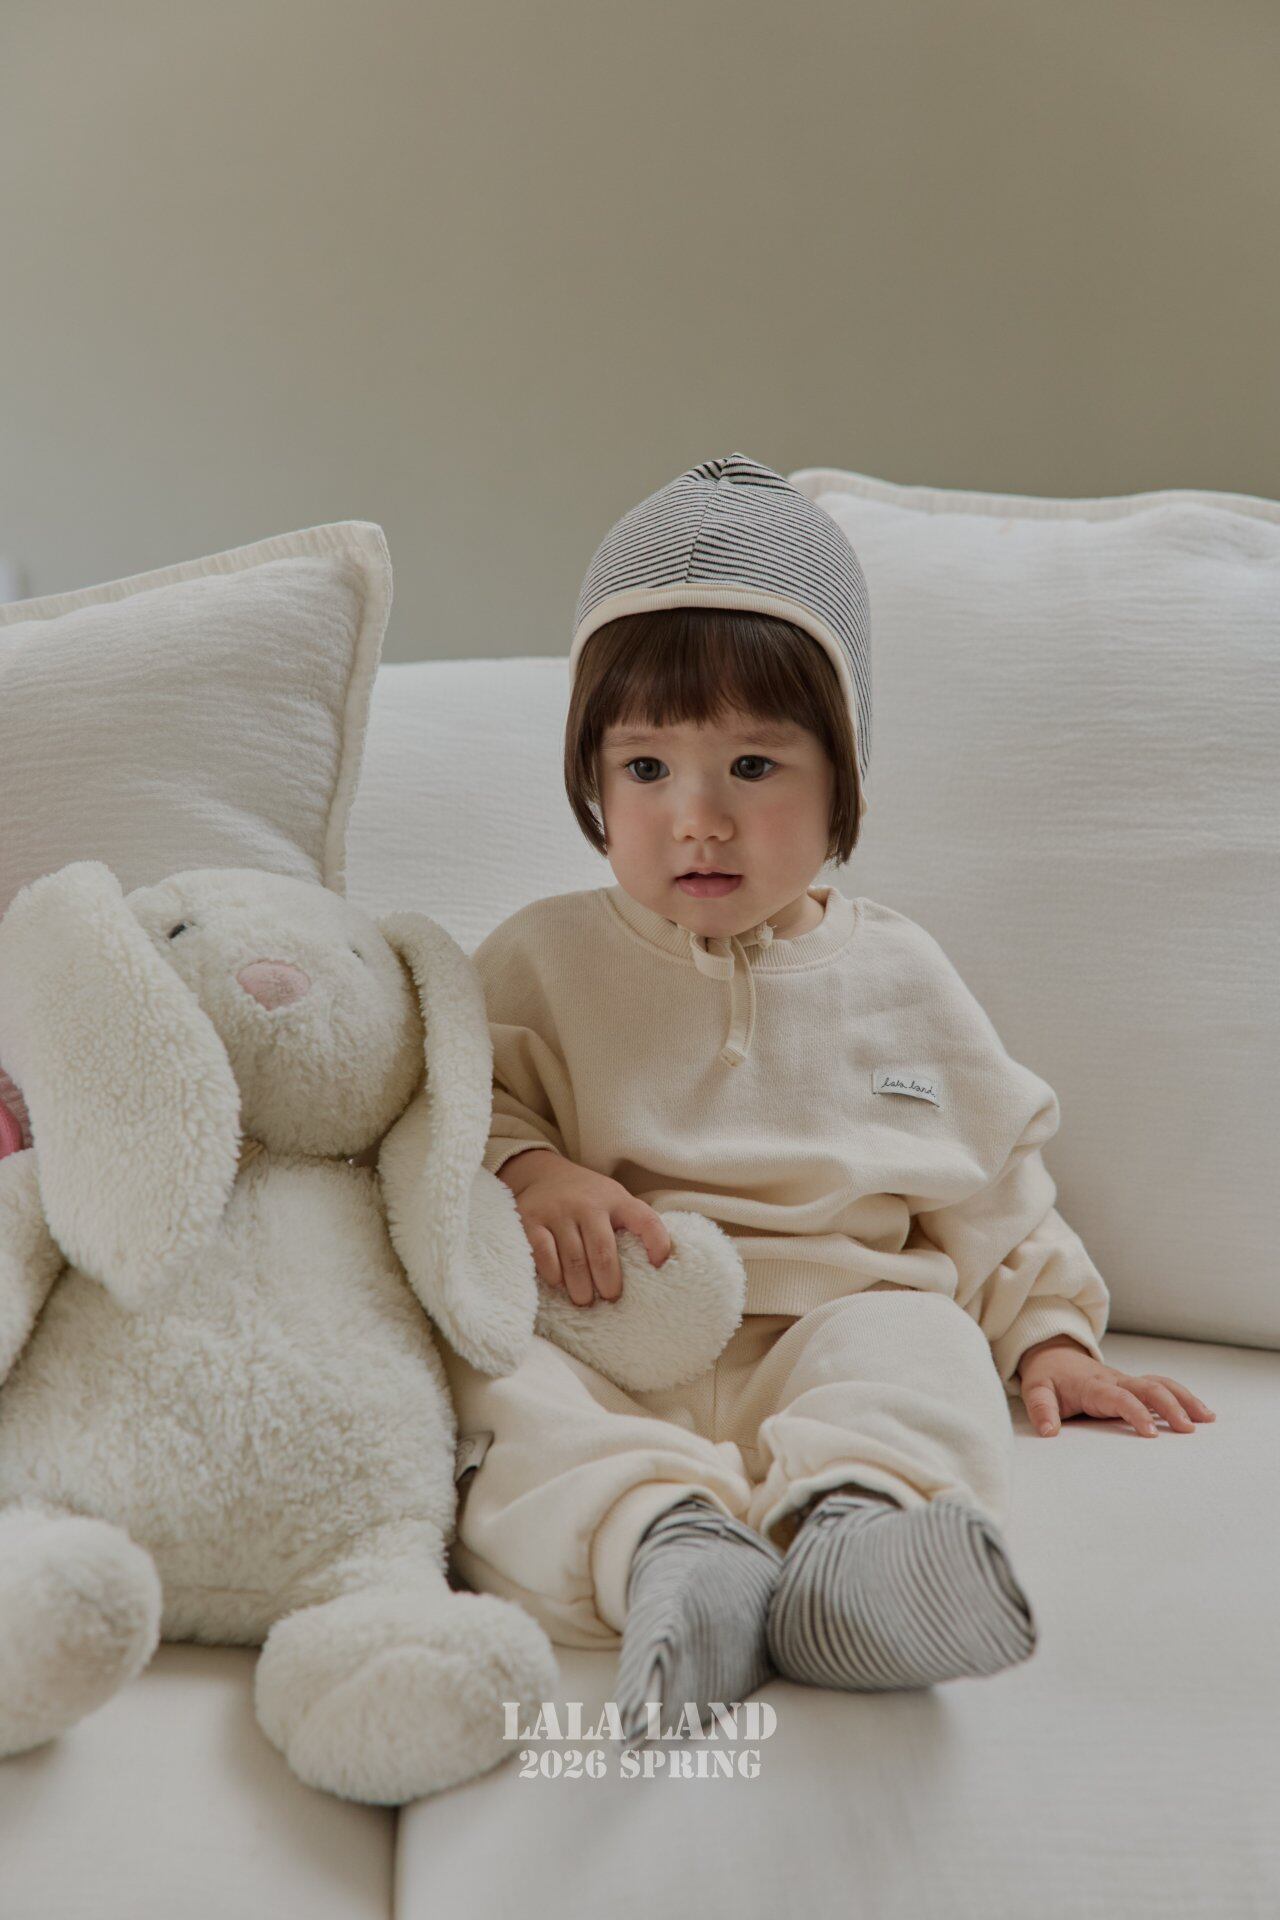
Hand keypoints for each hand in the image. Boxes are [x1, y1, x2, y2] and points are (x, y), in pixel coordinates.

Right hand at [496, 1148, 670, 1308]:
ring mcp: (558, 1211)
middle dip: (609, 1282)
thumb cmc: (588, 1197)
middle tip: (610, 1298)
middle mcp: (587, 1204)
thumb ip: (633, 1223)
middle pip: (603, 1251)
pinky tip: (558, 1284)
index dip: (657, 1243)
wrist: (543, 1173)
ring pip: (574, 1258)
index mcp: (615, 1200)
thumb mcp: (614, 1199)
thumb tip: (657, 1264)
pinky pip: (543, 1253)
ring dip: (580, 1286)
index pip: (645, 1220)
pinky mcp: (530, 1218)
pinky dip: (552, 1273)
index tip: (659, 1266)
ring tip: (584, 1300)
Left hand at [1017, 1334, 1216, 1438]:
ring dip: (1184, 1399)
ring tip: (1207, 1419)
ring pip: (1161, 1384)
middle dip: (1170, 1407)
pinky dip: (1182, 1397)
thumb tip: (1049, 1432)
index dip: (1135, 1413)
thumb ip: (1042, 1409)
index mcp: (1093, 1385)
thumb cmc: (1048, 1376)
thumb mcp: (1036, 1390)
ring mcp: (1127, 1382)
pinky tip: (1200, 1413)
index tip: (1150, 1433)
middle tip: (1187, 1430)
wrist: (1053, 1354)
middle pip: (1149, 1388)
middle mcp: (1115, 1381)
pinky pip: (1161, 1387)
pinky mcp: (1133, 1385)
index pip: (1119, 1398)